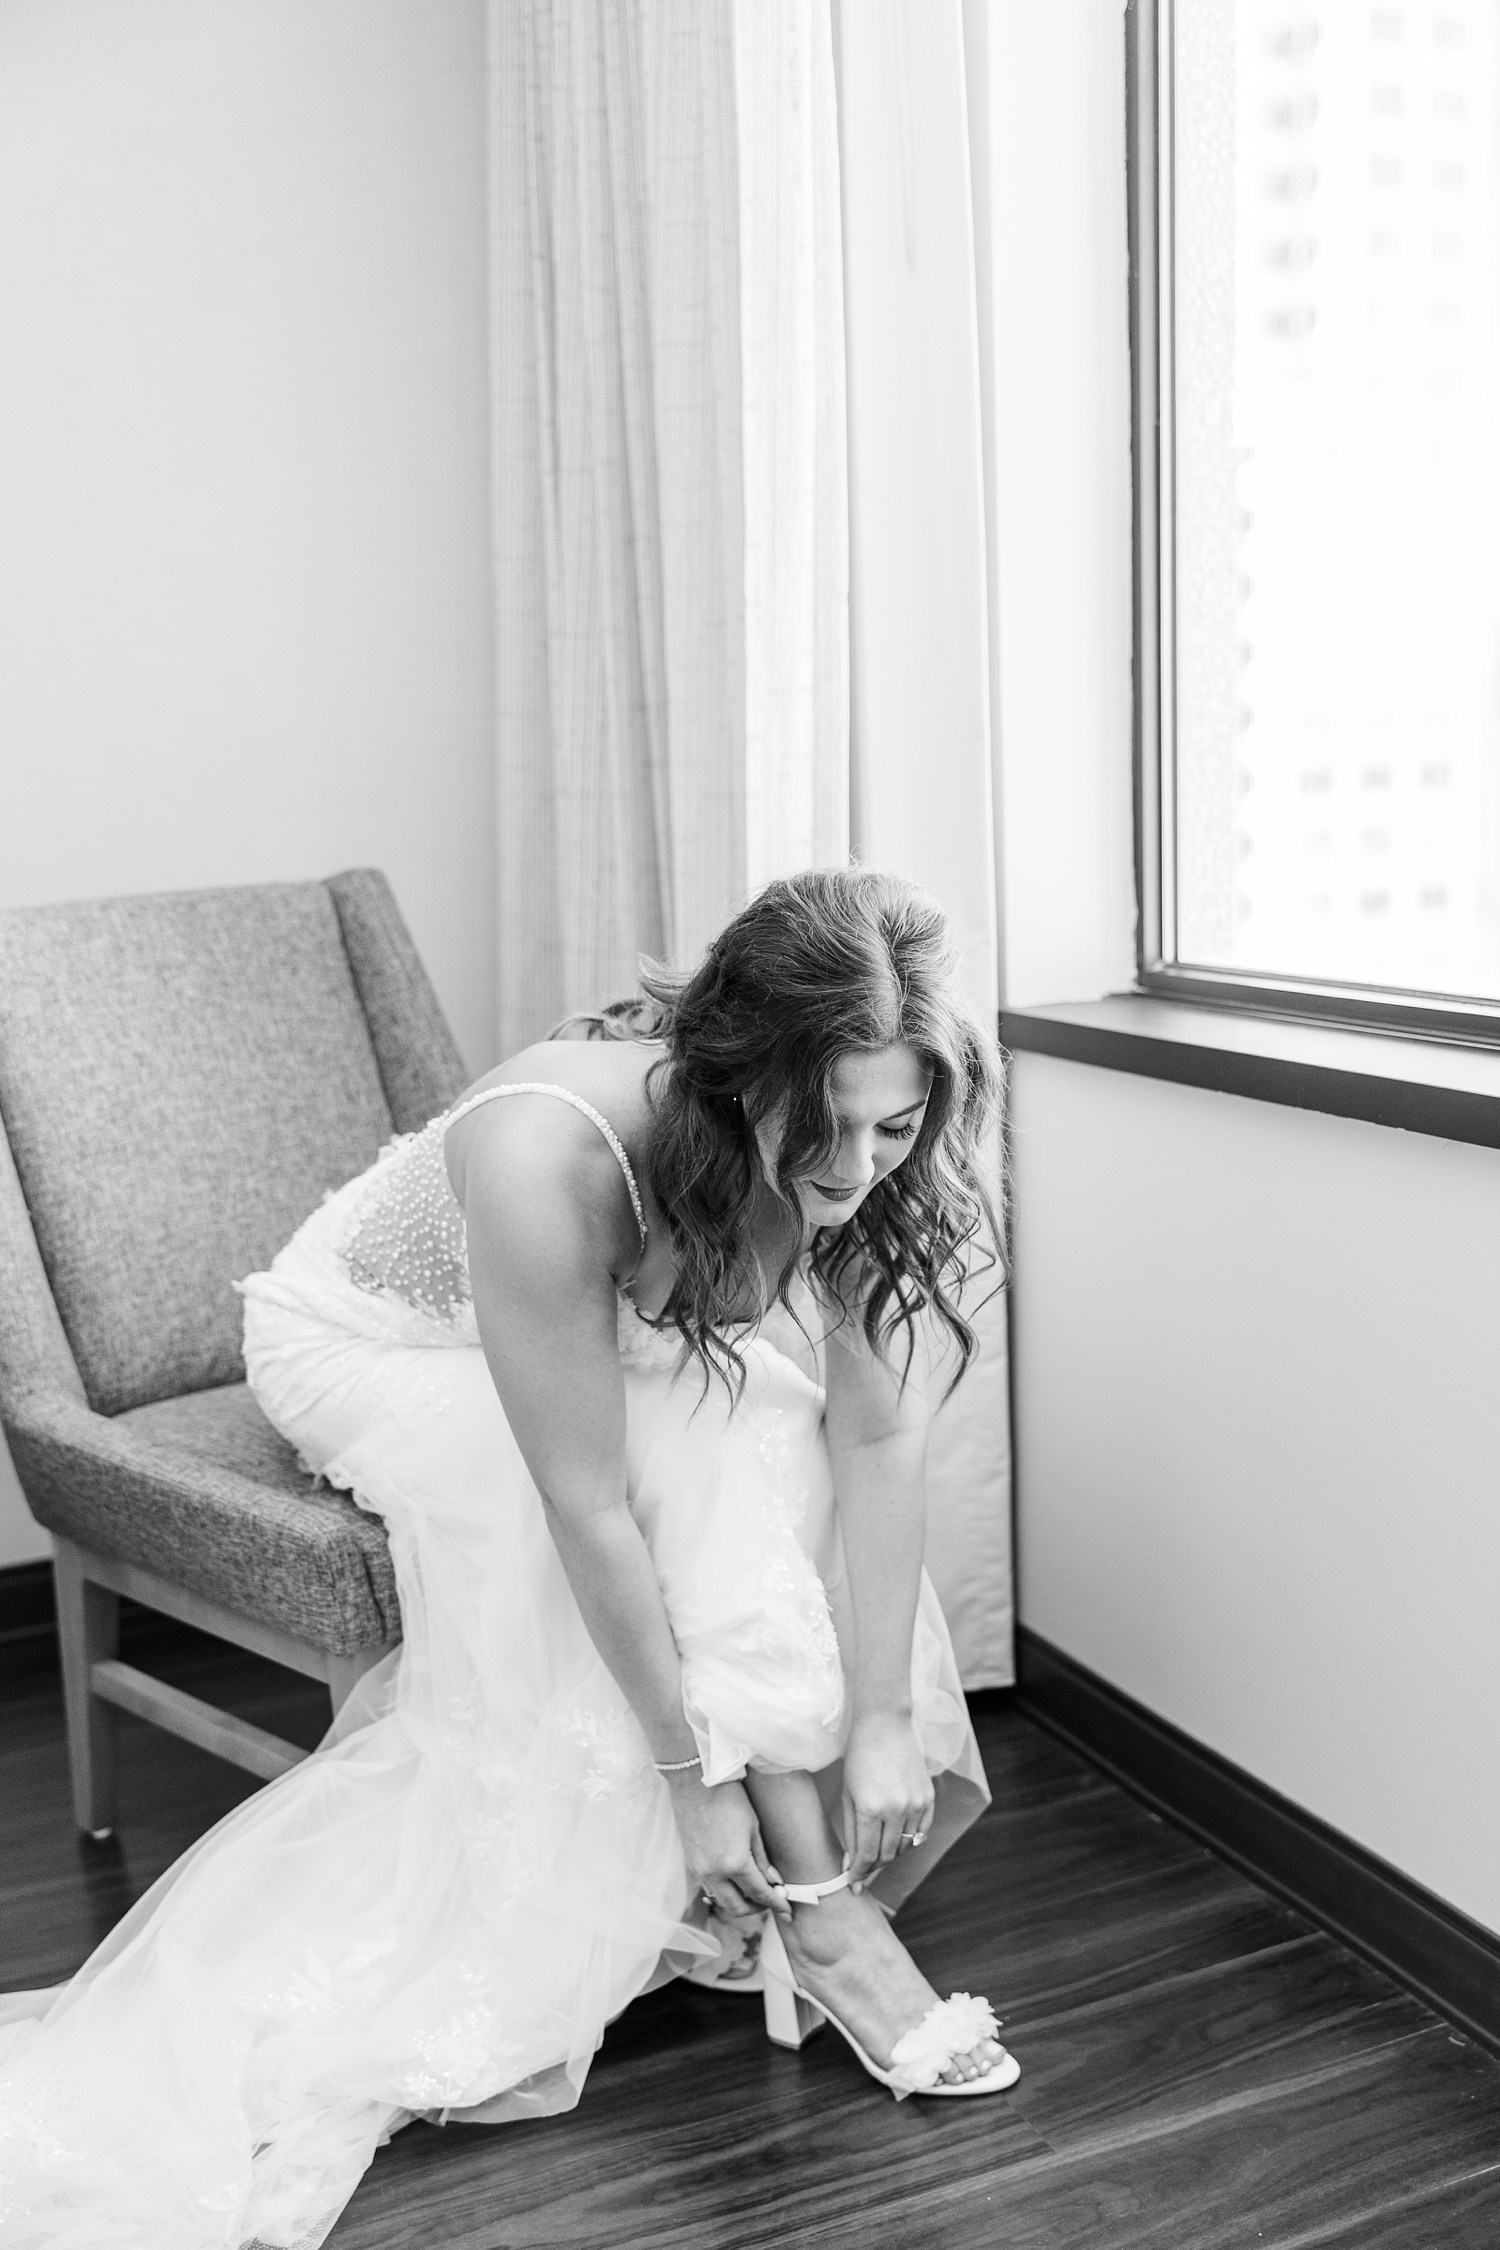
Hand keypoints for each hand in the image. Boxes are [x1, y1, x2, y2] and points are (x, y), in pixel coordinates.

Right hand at [666, 1774, 790, 1920]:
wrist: (696, 1781)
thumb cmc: (728, 1797)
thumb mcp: (753, 1827)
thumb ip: (763, 1859)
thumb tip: (774, 1881)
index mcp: (734, 1863)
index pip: (759, 1894)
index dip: (776, 1904)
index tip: (788, 1910)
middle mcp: (714, 1873)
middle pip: (738, 1908)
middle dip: (758, 1908)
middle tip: (772, 1899)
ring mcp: (700, 1870)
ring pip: (722, 1901)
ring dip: (740, 1901)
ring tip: (755, 1889)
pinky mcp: (692, 1864)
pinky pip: (710, 1888)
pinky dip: (726, 1891)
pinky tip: (736, 1879)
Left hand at [841, 1710, 934, 1885]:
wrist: (885, 1724)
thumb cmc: (859, 1756)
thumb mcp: (847, 1794)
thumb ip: (852, 1830)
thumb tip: (853, 1862)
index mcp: (871, 1808)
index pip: (866, 1856)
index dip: (859, 1874)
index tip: (853, 1884)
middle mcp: (896, 1809)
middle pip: (886, 1855)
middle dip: (873, 1868)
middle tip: (863, 1872)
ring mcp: (916, 1804)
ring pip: (904, 1847)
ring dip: (890, 1855)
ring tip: (877, 1854)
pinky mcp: (928, 1798)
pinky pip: (921, 1832)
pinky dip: (909, 1841)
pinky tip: (897, 1839)